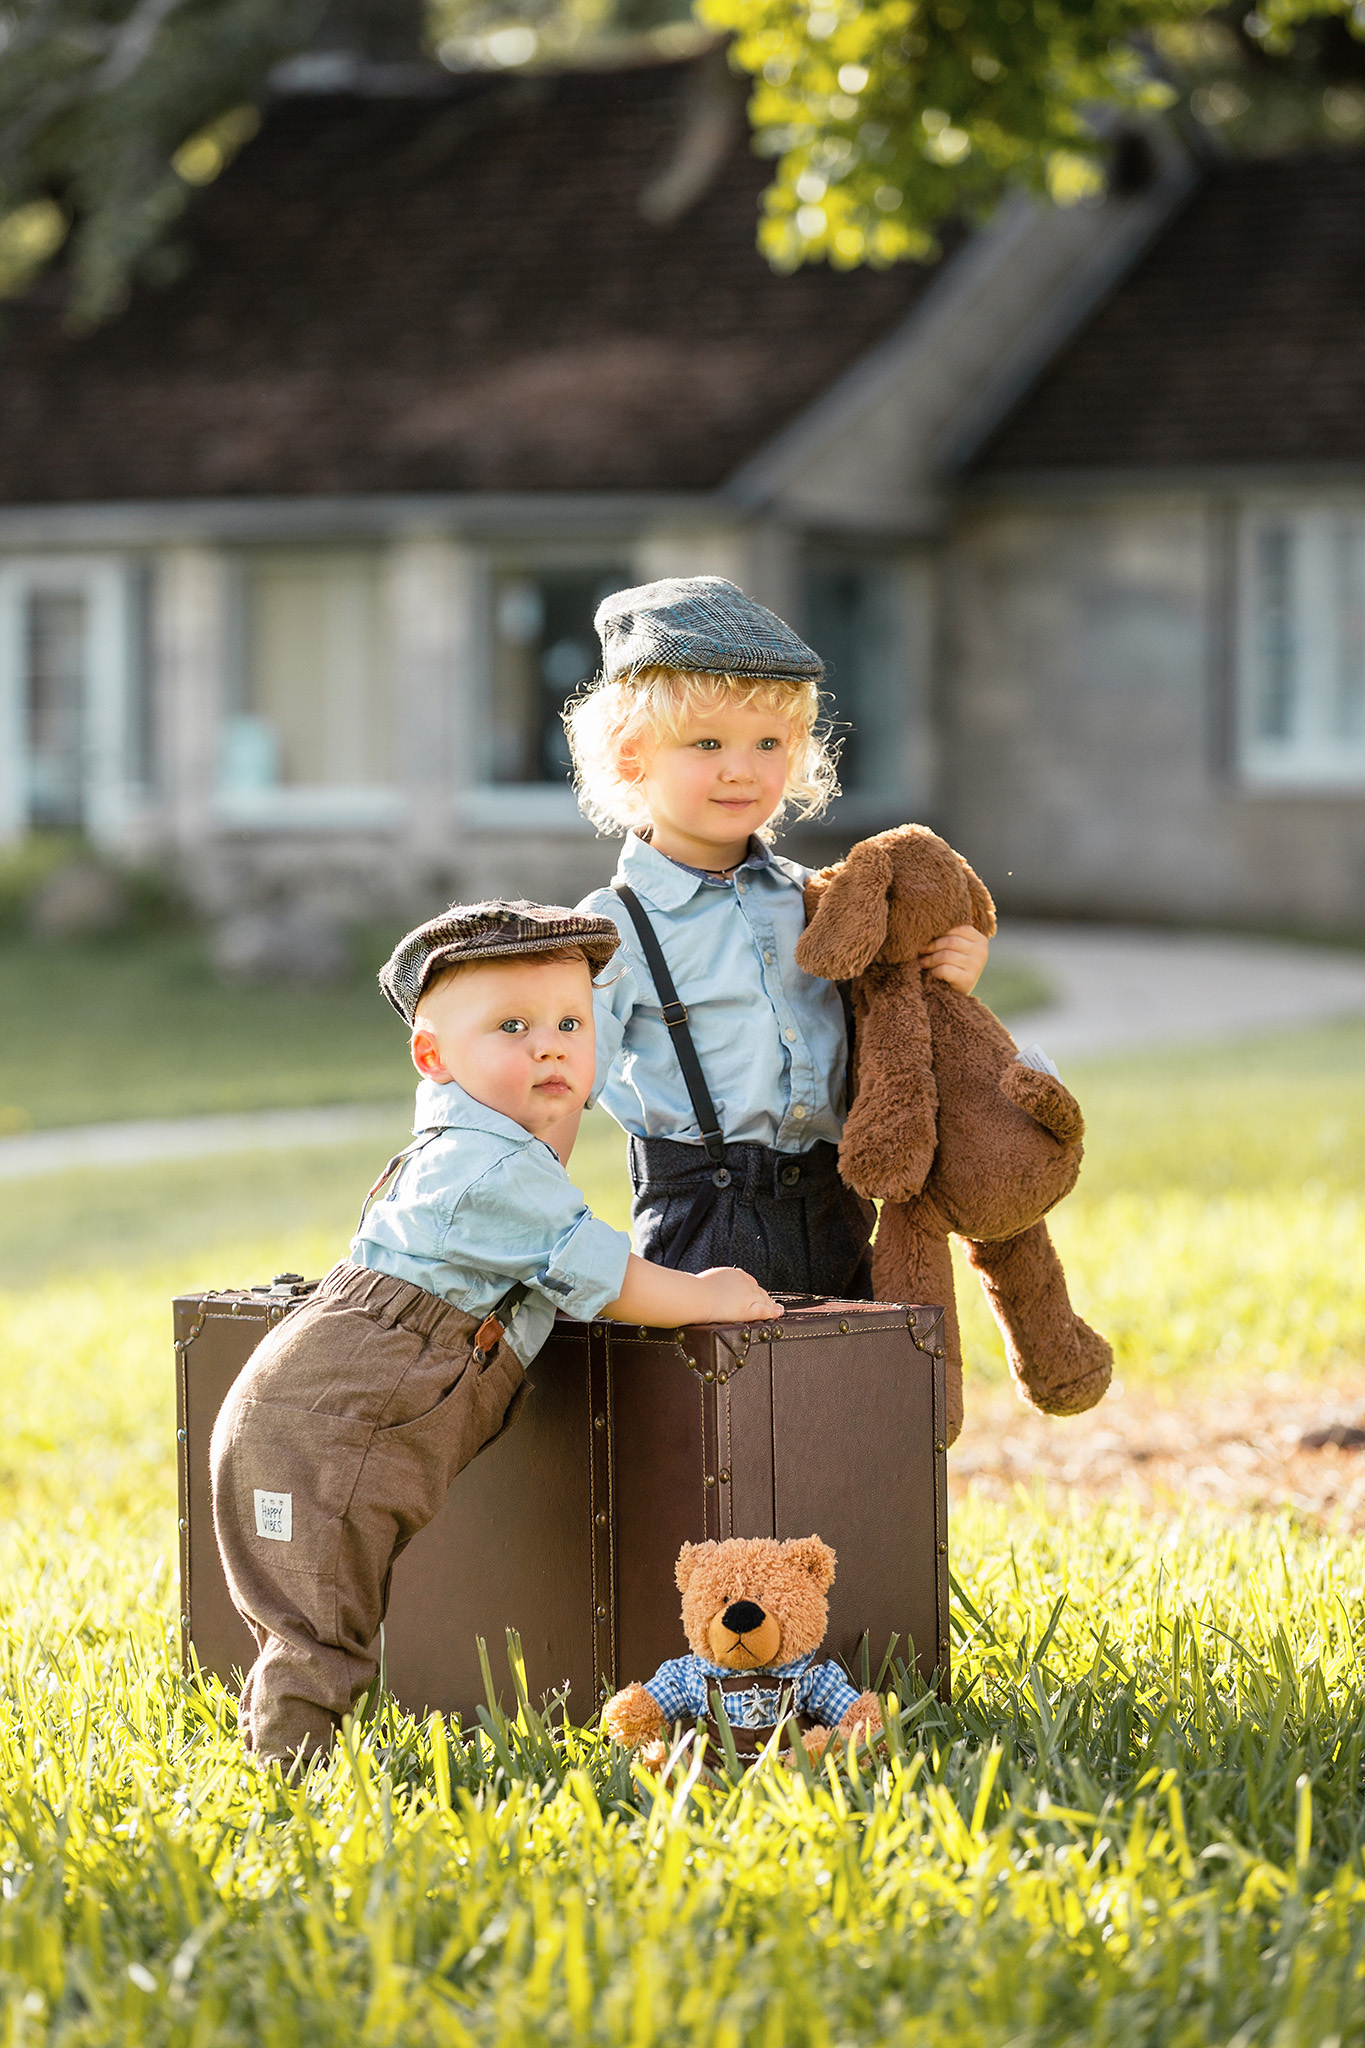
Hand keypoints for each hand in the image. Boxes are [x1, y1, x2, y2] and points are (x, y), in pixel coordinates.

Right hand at [601, 1255, 783, 1327]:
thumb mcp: (683, 1287)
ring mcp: (746, 1293)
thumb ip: (678, 1289)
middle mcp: (739, 1279)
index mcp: (727, 1274)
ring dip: (768, 1306)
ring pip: (763, 1299)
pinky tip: (780, 1315)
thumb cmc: (682, 1295)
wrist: (687, 1299)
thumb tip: (657, 1288)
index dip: (750, 1291)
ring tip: (776, 1313)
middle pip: (756, 1289)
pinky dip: (773, 1312)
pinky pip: (766, 1310)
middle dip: (762, 1298)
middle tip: (769, 1307)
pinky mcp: (749, 1306)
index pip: (744, 1282)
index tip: (752, 1297)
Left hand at [919, 923, 987, 995]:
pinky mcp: (968, 980)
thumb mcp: (956, 949)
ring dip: (930, 960)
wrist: (957, 995)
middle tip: (921, 951)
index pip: (957, 928)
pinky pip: (944, 969)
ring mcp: (976, 966)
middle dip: (932, 946)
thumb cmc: (954, 966)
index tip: (926, 938)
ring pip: (945, 955)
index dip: (939, 932)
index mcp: (980, 939)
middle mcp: (981, 951)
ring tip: (922, 962)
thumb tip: (926, 926)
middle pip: (950, 941)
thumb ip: (949, 936)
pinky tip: (932, 974)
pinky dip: (934, 971)